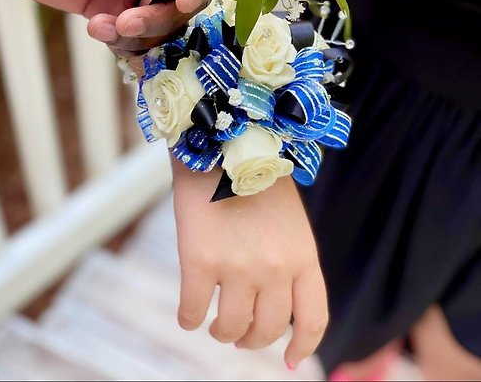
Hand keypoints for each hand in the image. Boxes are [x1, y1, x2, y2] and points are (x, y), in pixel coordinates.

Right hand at [172, 162, 327, 369]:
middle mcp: (275, 267)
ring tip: (215, 325)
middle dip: (252, 340)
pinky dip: (189, 319)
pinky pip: (193, 312)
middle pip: (267, 330)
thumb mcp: (290, 219)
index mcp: (303, 255)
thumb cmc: (256, 178)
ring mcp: (238, 267)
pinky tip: (188, 314)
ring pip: (230, 328)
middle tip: (238, 335)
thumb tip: (276, 302)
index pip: (313, 318)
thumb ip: (289, 258)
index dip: (303, 346)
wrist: (221, 142)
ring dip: (221, 332)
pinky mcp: (200, 262)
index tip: (290, 360)